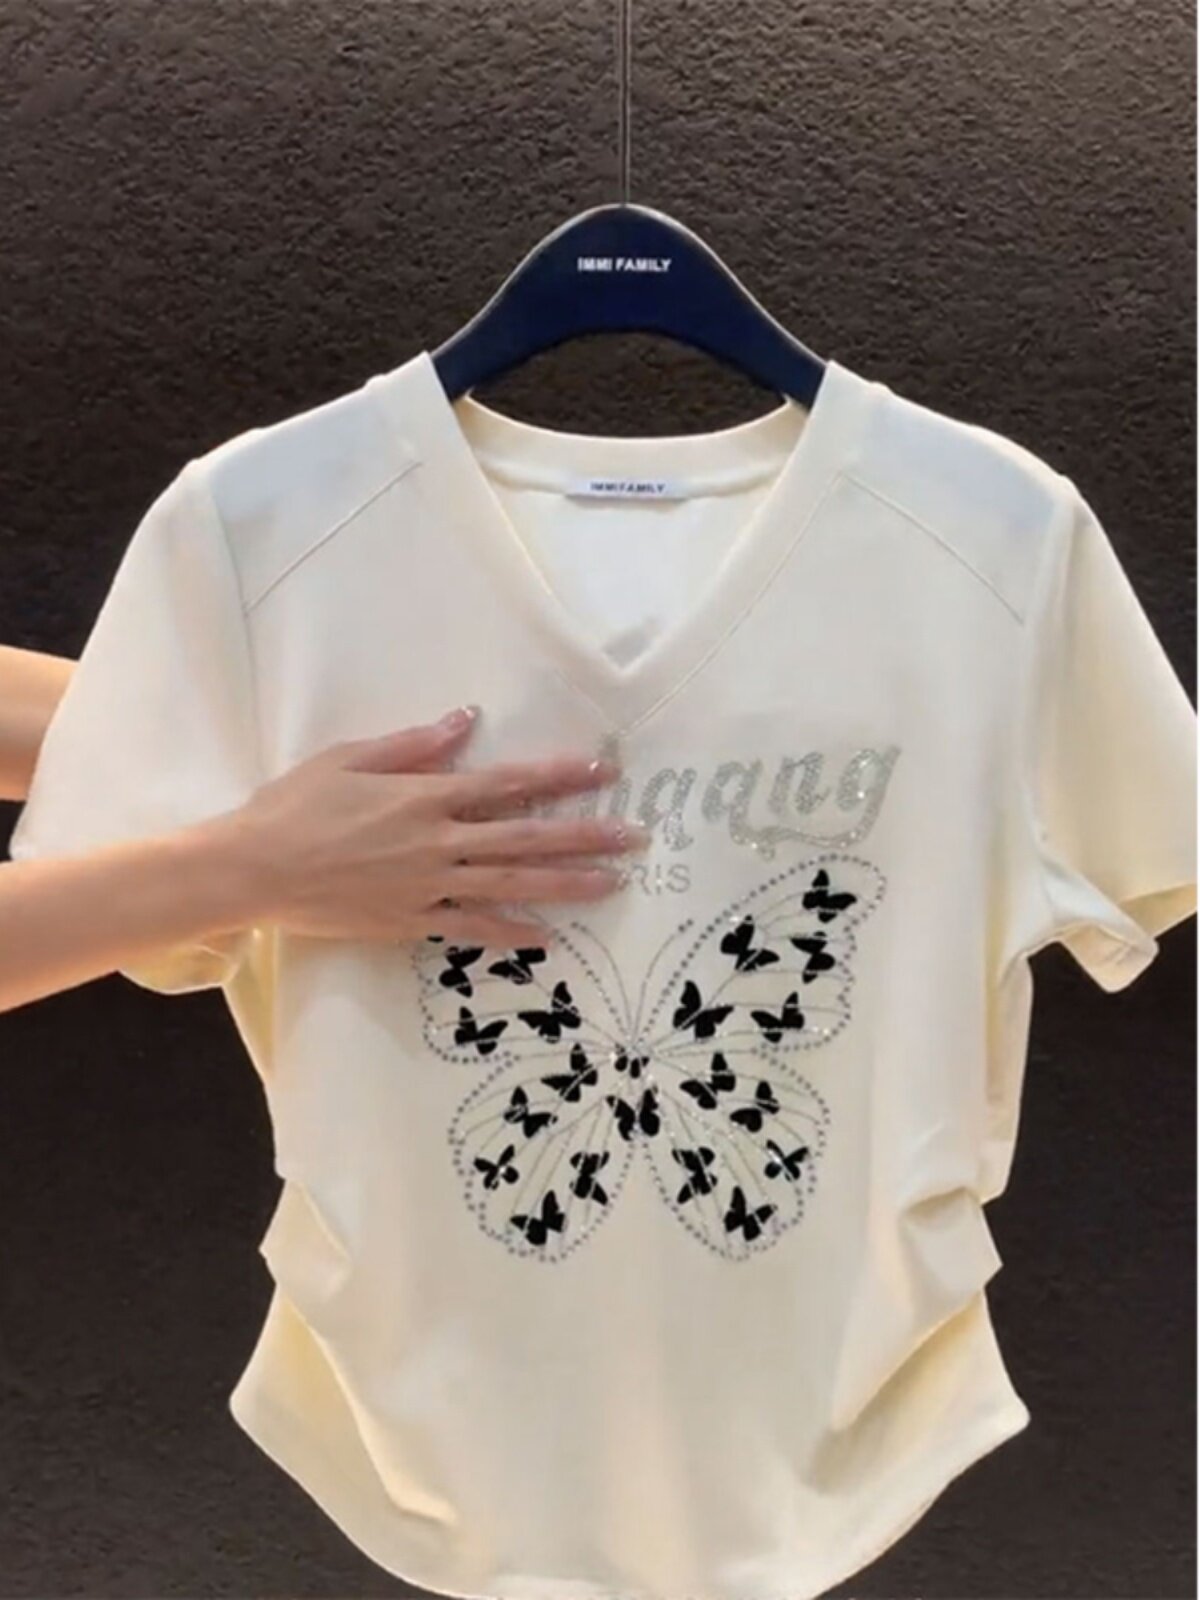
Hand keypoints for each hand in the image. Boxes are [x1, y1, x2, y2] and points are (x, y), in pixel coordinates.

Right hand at [215, 706, 649, 947]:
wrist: (251, 869)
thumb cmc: (294, 806)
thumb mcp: (350, 758)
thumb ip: (413, 744)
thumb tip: (467, 719)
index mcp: (424, 796)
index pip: (507, 783)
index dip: (559, 776)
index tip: (603, 771)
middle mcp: (437, 842)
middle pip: (525, 838)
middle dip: (584, 835)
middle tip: (634, 836)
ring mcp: (427, 886)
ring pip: (511, 886)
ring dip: (565, 885)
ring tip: (612, 884)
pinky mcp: (411, 922)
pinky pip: (471, 928)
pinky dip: (510, 933)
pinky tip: (547, 938)